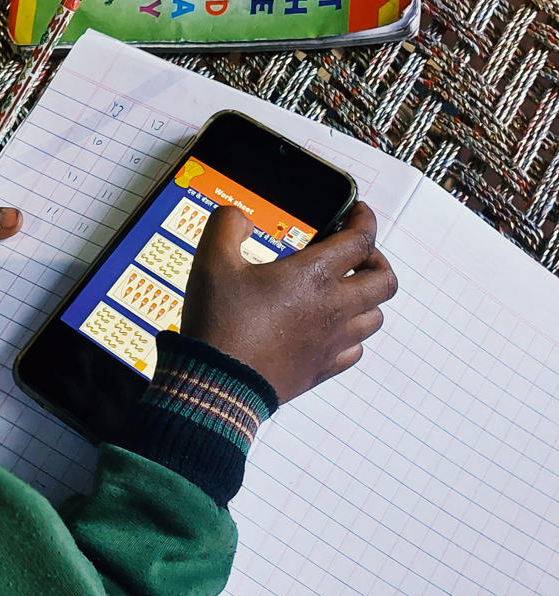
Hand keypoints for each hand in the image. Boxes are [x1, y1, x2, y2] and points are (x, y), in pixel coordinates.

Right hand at [181, 202, 396, 403]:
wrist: (218, 383)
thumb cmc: (220, 322)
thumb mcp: (211, 261)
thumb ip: (227, 226)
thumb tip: (241, 218)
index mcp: (314, 276)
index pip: (361, 240)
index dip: (365, 220)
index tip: (357, 212)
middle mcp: (334, 307)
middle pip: (383, 280)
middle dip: (375, 260)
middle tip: (355, 253)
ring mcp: (332, 342)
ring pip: (375, 316)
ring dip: (367, 298)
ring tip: (345, 291)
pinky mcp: (322, 369)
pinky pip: (355, 350)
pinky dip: (352, 335)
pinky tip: (331, 330)